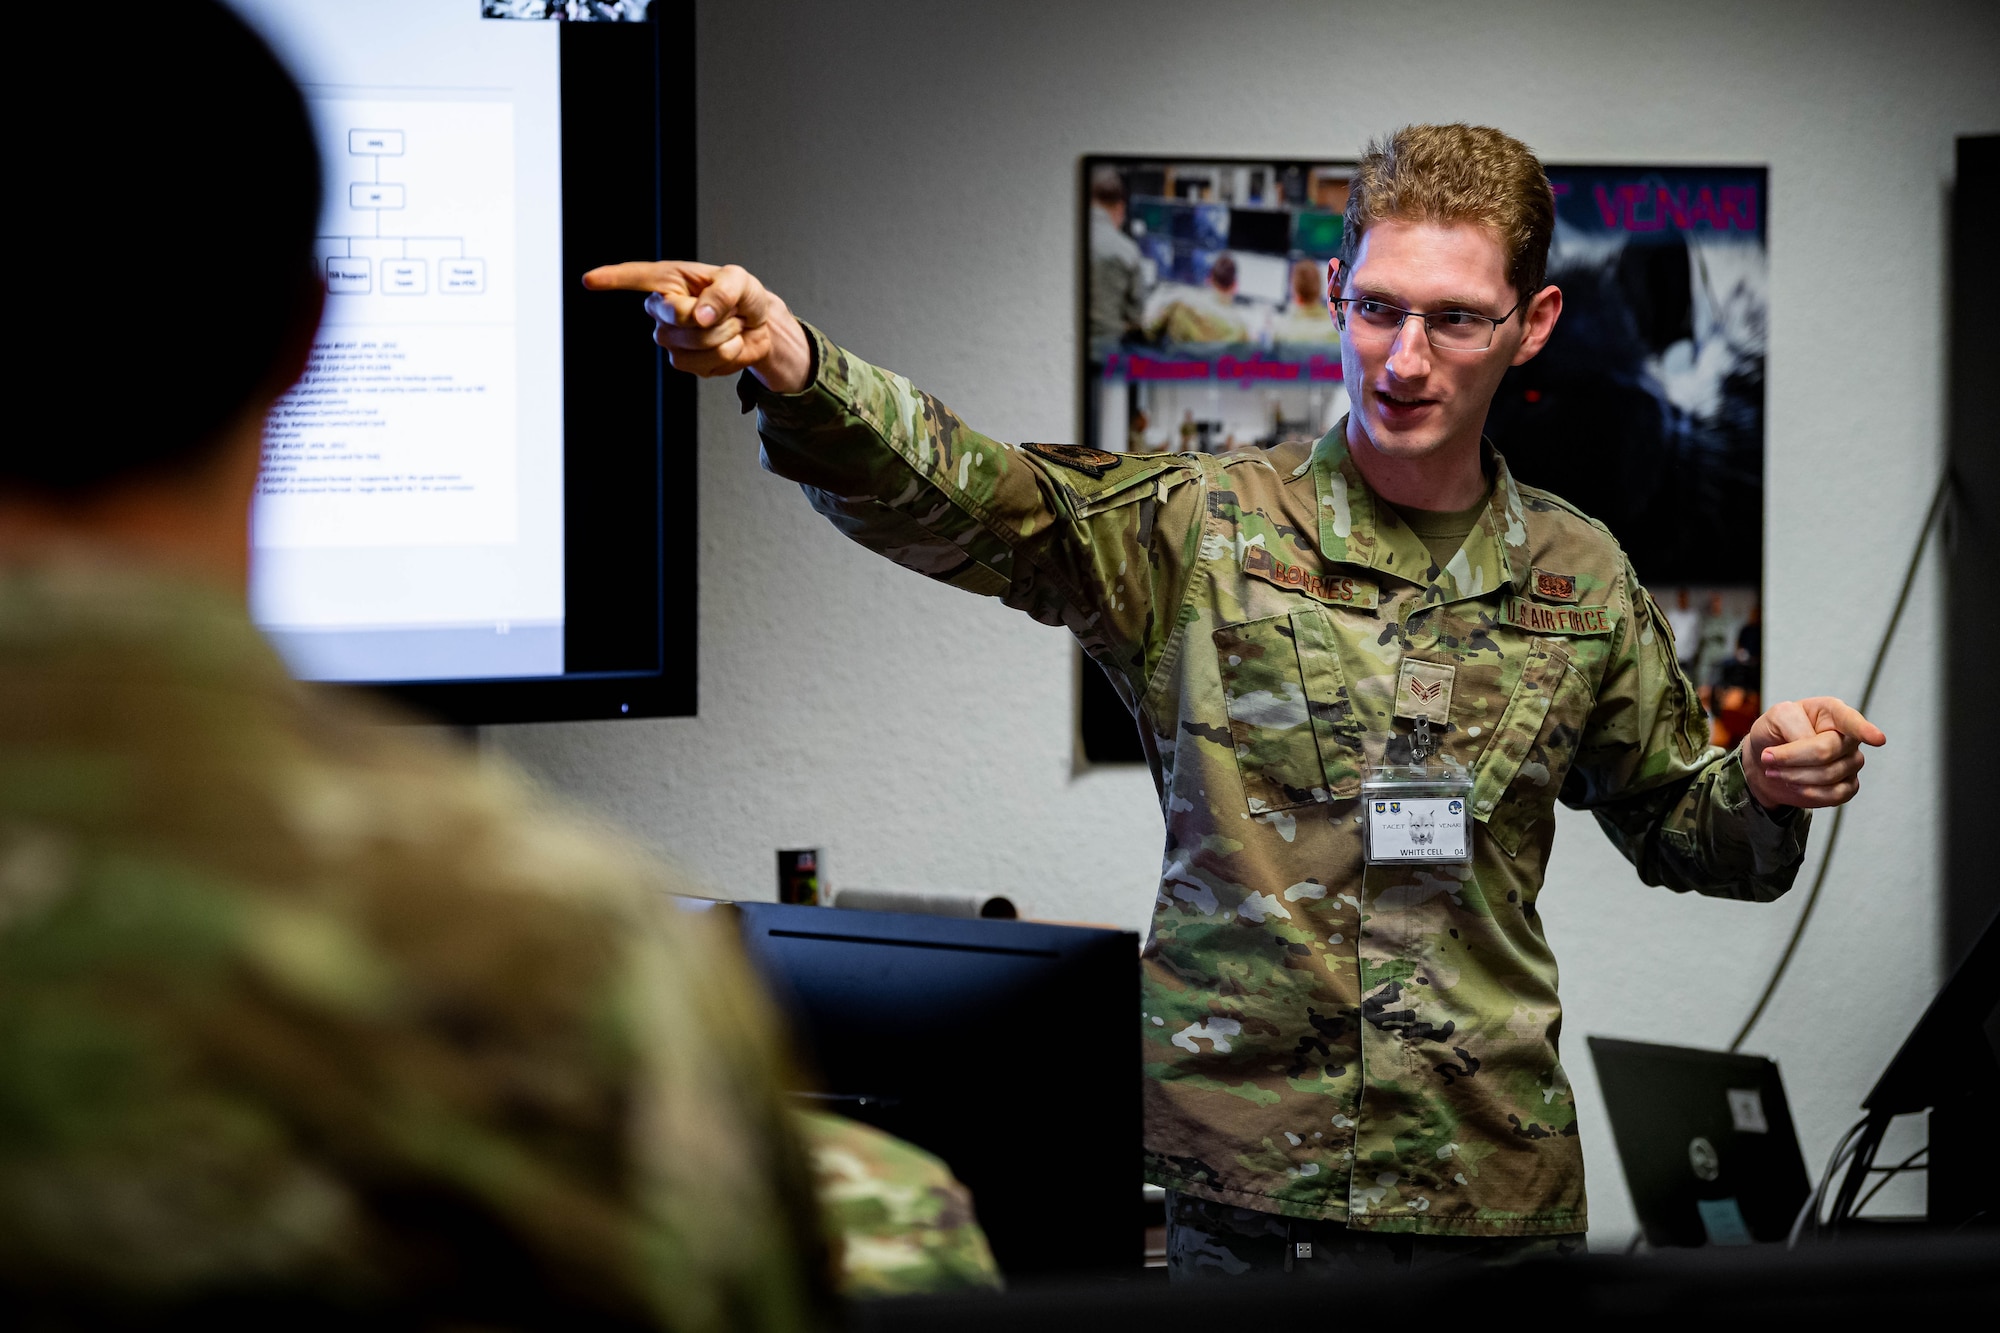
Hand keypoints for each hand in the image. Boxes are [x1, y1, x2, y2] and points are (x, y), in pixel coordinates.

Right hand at [580, 260, 812, 392]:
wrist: (757, 327)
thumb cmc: (742, 296)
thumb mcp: (739, 282)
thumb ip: (722, 293)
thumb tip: (698, 316)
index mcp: (669, 280)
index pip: (636, 277)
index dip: (613, 279)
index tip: (588, 280)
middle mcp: (661, 310)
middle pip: (681, 318)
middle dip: (715, 318)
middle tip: (730, 311)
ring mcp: (669, 339)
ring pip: (695, 344)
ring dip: (724, 337)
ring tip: (729, 326)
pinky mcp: (683, 362)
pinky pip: (705, 363)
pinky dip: (727, 355)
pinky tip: (727, 344)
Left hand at [1741, 696, 1885, 809]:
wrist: (1766, 762)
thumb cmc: (1775, 732)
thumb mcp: (1775, 717)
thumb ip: (1793, 725)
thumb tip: (1811, 744)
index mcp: (1833, 712)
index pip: (1851, 721)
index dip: (1865, 730)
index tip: (1878, 739)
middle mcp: (1848, 737)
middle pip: (1826, 751)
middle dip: (1791, 758)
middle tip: (1767, 758)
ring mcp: (1851, 762)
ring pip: (1828, 775)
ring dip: (1793, 775)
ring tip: (1773, 770)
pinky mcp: (1848, 786)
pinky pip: (1834, 795)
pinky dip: (1807, 792)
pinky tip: (1792, 784)